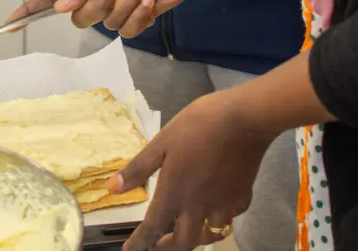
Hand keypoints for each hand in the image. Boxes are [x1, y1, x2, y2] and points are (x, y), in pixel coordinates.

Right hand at [9, 0, 207, 37]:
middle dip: (100, 5)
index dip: (31, 10)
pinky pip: (128, 30)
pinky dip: (141, 15)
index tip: (11, 23)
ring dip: (127, 6)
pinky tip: (152, 0)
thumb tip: (58, 7)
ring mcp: (116, 7)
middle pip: (79, 17)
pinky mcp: (136, 18)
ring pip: (106, 24)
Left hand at [113, 92, 278, 249]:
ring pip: (210, 234)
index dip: (140, 243)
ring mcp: (224, 203)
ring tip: (188, 232)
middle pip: (184, 241)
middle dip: (168, 248)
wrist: (245, 118)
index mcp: (175, 192)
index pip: (153, 227)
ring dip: (196, 238)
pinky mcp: (243, 196)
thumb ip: (138, 168)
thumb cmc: (197, 125)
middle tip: (158, 246)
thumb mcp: (161, 142)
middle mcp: (199, 205)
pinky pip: (230, 217)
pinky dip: (220, 220)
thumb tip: (113, 188)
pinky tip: (216, 211)